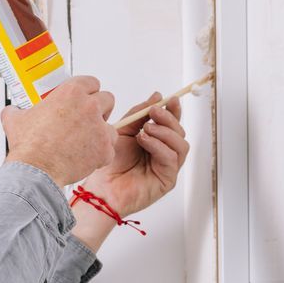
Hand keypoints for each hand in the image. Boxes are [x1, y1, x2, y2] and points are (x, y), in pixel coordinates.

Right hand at [1, 76, 115, 185]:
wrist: (37, 170)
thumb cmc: (30, 146)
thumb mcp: (15, 120)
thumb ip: (17, 111)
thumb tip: (12, 111)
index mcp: (71, 92)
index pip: (92, 82)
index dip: (88, 91)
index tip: (83, 99)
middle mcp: (89, 106)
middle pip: (107, 99)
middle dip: (99, 109)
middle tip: (87, 120)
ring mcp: (99, 127)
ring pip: (111, 126)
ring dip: (101, 133)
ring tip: (86, 142)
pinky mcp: (104, 148)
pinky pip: (109, 149)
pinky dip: (100, 154)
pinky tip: (85, 157)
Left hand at [79, 92, 189, 217]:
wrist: (103, 186)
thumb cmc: (111, 162)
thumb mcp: (124, 129)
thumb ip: (140, 113)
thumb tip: (157, 96)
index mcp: (156, 141)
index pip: (172, 124)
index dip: (174, 110)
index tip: (170, 99)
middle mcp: (165, 153)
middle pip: (179, 132)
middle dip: (168, 119)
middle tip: (153, 112)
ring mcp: (168, 167)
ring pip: (180, 144)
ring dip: (164, 132)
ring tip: (144, 130)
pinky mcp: (168, 179)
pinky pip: (172, 158)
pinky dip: (159, 146)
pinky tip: (144, 141)